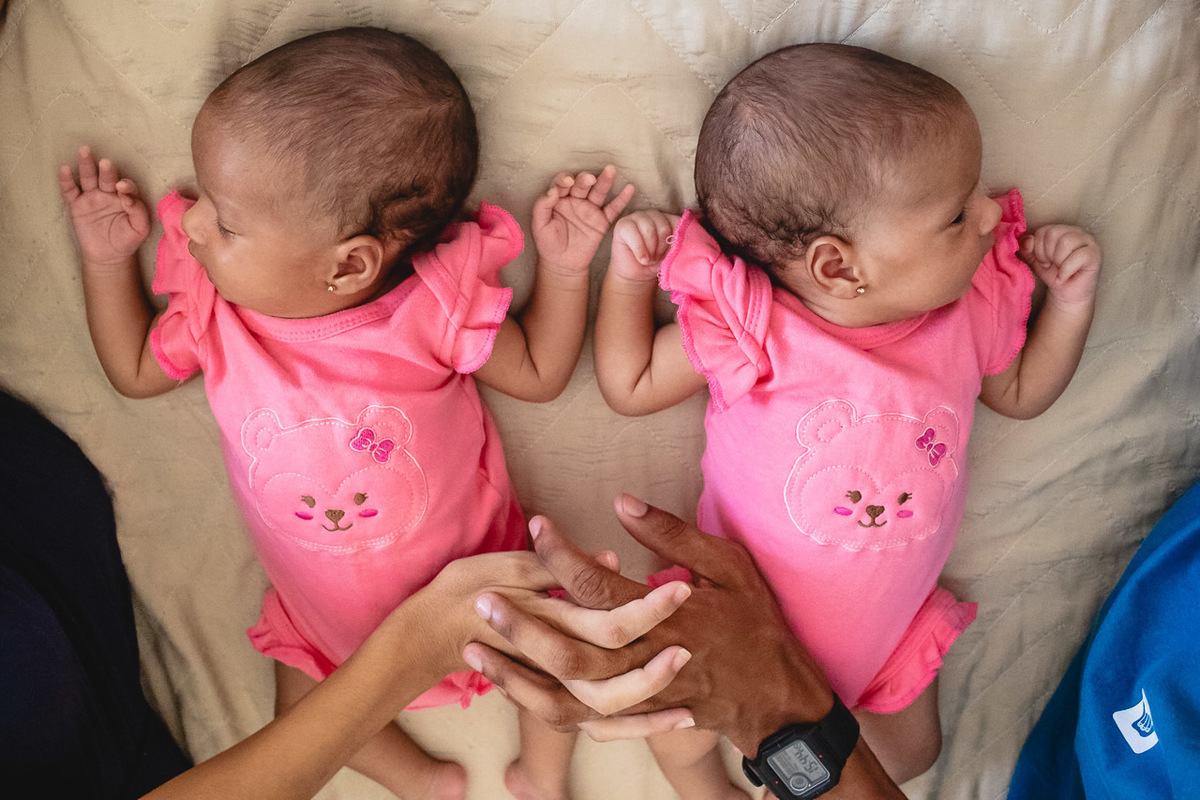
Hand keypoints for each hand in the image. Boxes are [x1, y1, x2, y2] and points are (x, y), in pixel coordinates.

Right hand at [58, 146, 150, 270]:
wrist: (109, 256)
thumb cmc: (127, 239)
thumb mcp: (140, 228)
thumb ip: (139, 211)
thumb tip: (128, 197)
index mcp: (126, 197)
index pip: (127, 186)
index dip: (126, 186)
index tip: (122, 188)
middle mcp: (108, 193)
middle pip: (107, 177)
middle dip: (106, 169)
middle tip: (105, 162)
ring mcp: (91, 197)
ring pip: (88, 178)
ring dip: (86, 164)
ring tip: (85, 151)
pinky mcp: (76, 205)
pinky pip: (70, 191)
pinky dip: (66, 181)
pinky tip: (65, 169)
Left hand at [464, 497, 833, 751]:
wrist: (779, 697)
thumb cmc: (756, 624)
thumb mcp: (728, 565)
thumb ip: (672, 535)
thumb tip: (621, 504)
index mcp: (670, 617)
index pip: (601, 586)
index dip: (563, 554)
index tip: (536, 524)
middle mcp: (649, 660)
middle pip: (571, 649)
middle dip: (522, 625)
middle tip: (481, 599)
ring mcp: (640, 698)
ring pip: (567, 696)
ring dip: (518, 675)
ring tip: (476, 649)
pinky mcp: (635, 720)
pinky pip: (580, 722)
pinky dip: (542, 707)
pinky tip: (511, 686)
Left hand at [532, 165, 633, 277]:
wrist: (562, 264)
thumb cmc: (548, 243)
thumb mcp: (539, 225)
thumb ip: (542, 207)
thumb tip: (552, 191)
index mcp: (559, 198)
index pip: (562, 183)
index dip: (564, 180)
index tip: (567, 183)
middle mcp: (575, 200)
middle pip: (582, 184)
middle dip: (585, 179)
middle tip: (589, 178)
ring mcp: (590, 209)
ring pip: (598, 192)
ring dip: (605, 180)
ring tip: (610, 171)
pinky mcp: (602, 221)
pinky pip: (613, 209)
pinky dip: (622, 199)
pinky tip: (629, 189)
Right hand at [609, 210, 679, 282]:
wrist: (638, 275)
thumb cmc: (656, 263)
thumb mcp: (672, 255)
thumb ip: (680, 245)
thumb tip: (684, 241)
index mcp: (669, 218)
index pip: (678, 223)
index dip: (675, 243)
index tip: (670, 255)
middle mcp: (654, 214)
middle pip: (663, 227)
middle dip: (660, 249)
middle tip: (656, 258)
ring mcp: (637, 217)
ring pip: (648, 229)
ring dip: (650, 250)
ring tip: (648, 259)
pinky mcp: (623, 224)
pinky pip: (632, 232)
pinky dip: (639, 249)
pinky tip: (642, 259)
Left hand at [1017, 224, 1100, 309]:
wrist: (1067, 294)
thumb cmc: (1053, 274)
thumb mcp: (1034, 261)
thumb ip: (1026, 249)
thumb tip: (1025, 240)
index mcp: (1060, 230)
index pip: (1043, 231)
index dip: (1037, 249)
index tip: (1043, 261)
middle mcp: (1075, 232)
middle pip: (1052, 233)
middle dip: (1046, 254)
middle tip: (1051, 266)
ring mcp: (1088, 241)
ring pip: (1065, 242)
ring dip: (1058, 261)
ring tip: (1059, 270)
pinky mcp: (1095, 254)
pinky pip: (1078, 256)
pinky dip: (1066, 270)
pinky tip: (1064, 277)